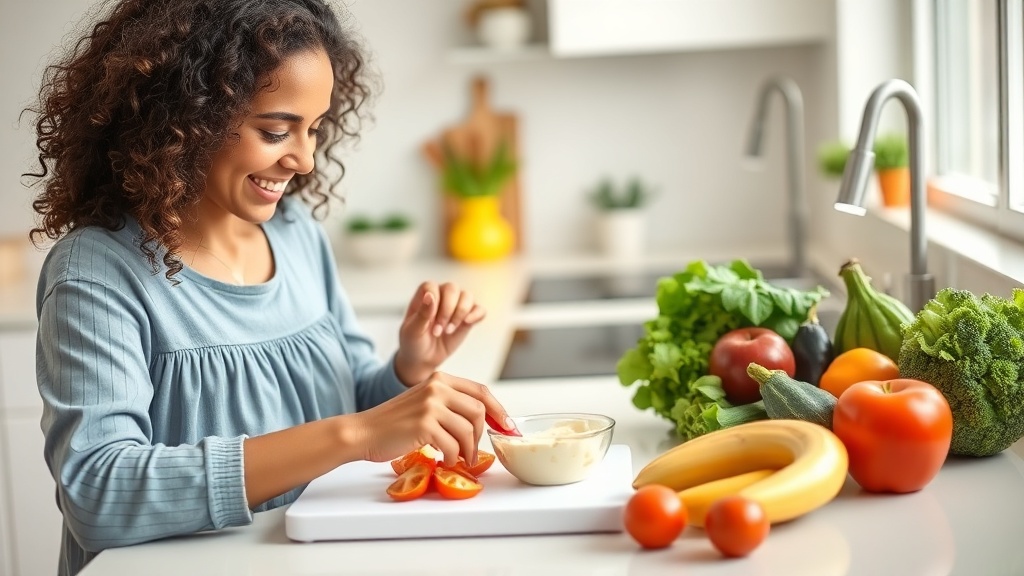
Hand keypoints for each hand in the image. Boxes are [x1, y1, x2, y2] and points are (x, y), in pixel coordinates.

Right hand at [350, 372, 514, 466]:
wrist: (363, 431)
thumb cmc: (394, 422)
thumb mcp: (424, 402)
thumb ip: (449, 404)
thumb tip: (482, 420)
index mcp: (440, 378)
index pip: (481, 391)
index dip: (499, 410)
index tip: (507, 426)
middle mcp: (437, 387)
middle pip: (479, 411)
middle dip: (482, 435)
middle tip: (474, 451)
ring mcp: (431, 405)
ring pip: (469, 429)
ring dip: (469, 450)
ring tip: (462, 460)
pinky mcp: (424, 424)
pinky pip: (453, 445)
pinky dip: (453, 457)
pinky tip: (445, 460)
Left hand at [394, 281, 485, 385]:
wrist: (423, 359)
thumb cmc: (414, 342)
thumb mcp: (413, 331)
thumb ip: (422, 313)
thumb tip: (430, 295)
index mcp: (424, 296)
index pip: (432, 286)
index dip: (433, 301)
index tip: (430, 320)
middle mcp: (442, 296)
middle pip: (452, 288)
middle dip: (447, 310)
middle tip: (438, 330)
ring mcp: (456, 306)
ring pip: (467, 296)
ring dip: (460, 313)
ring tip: (449, 331)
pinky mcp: (468, 318)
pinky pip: (480, 309)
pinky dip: (477, 314)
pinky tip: (468, 323)